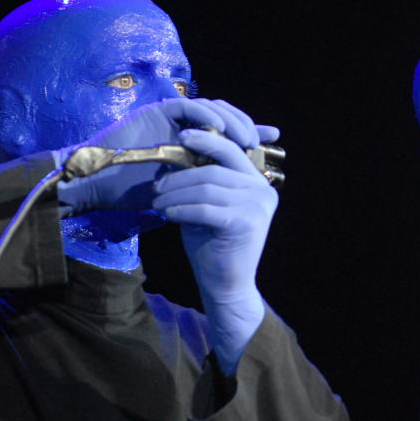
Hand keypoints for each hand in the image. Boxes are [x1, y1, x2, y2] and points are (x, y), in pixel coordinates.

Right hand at [57, 97, 272, 215]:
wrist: (100, 187)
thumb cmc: (139, 191)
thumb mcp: (186, 185)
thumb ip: (211, 174)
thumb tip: (242, 177)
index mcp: (192, 139)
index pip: (227, 128)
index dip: (249, 131)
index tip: (270, 142)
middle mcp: (184, 124)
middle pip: (223, 113)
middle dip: (244, 124)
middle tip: (258, 141)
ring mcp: (171, 115)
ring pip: (210, 106)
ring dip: (231, 120)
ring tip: (244, 139)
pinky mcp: (158, 111)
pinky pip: (188, 107)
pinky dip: (207, 116)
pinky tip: (221, 131)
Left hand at [152, 127, 277, 372]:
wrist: (225, 284)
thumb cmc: (213, 244)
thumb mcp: (208, 206)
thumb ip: (203, 182)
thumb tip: (176, 154)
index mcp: (258, 183)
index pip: (232, 152)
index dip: (208, 140)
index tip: (182, 136)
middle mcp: (262, 191)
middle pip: (216, 168)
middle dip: (181, 173)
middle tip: (157, 184)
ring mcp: (257, 206)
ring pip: (207, 187)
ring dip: (175, 192)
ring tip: (157, 201)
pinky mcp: (245, 222)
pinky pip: (204, 208)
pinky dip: (180, 209)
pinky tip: (166, 213)